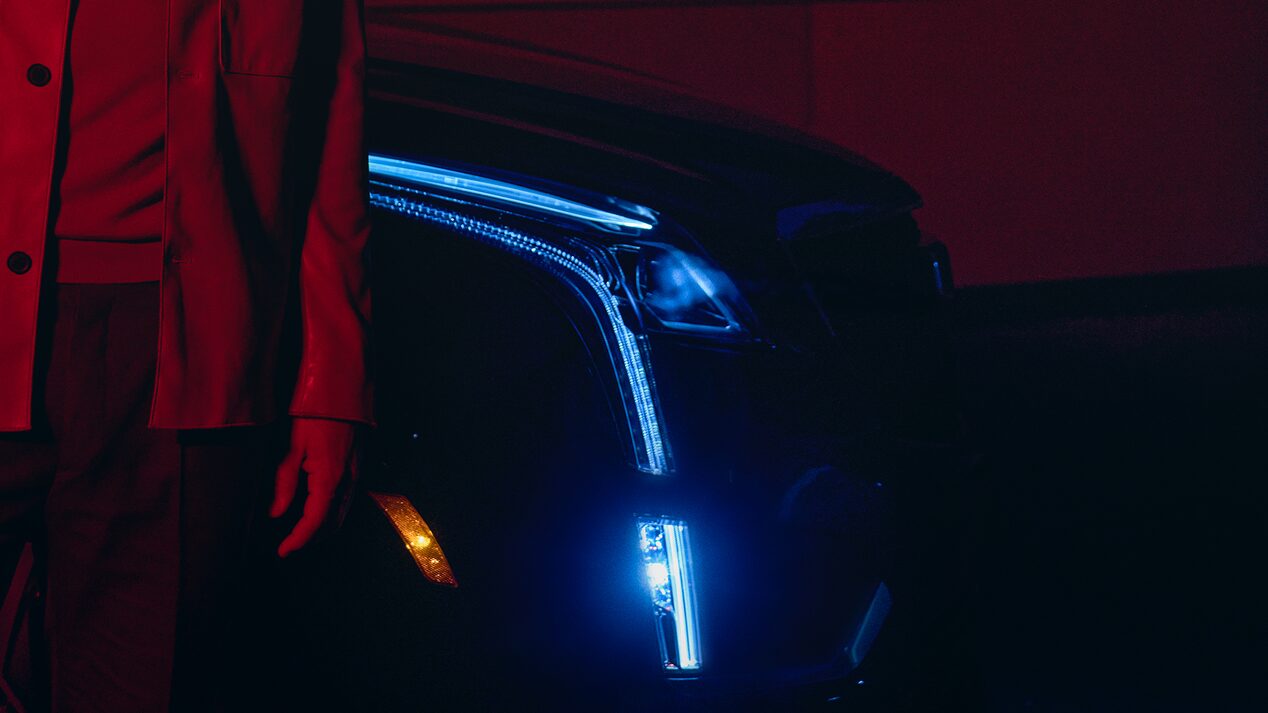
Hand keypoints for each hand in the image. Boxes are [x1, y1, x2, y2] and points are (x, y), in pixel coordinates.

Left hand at [271, 416, 360, 557]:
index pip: (314, 521)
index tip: (282, 551)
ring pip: (341, 514)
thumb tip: (275, 513)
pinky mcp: (356, 468)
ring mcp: (355, 474)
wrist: (344, 389)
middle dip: (310, 539)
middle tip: (287, 546)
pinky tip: (314, 510)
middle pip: (331, 524)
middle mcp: (347, 480)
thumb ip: (285, 482)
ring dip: (320, 529)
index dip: (298, 540)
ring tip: (297, 533)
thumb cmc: (315, 412)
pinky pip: (345, 500)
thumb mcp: (293, 445)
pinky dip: (329, 514)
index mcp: (330, 477)